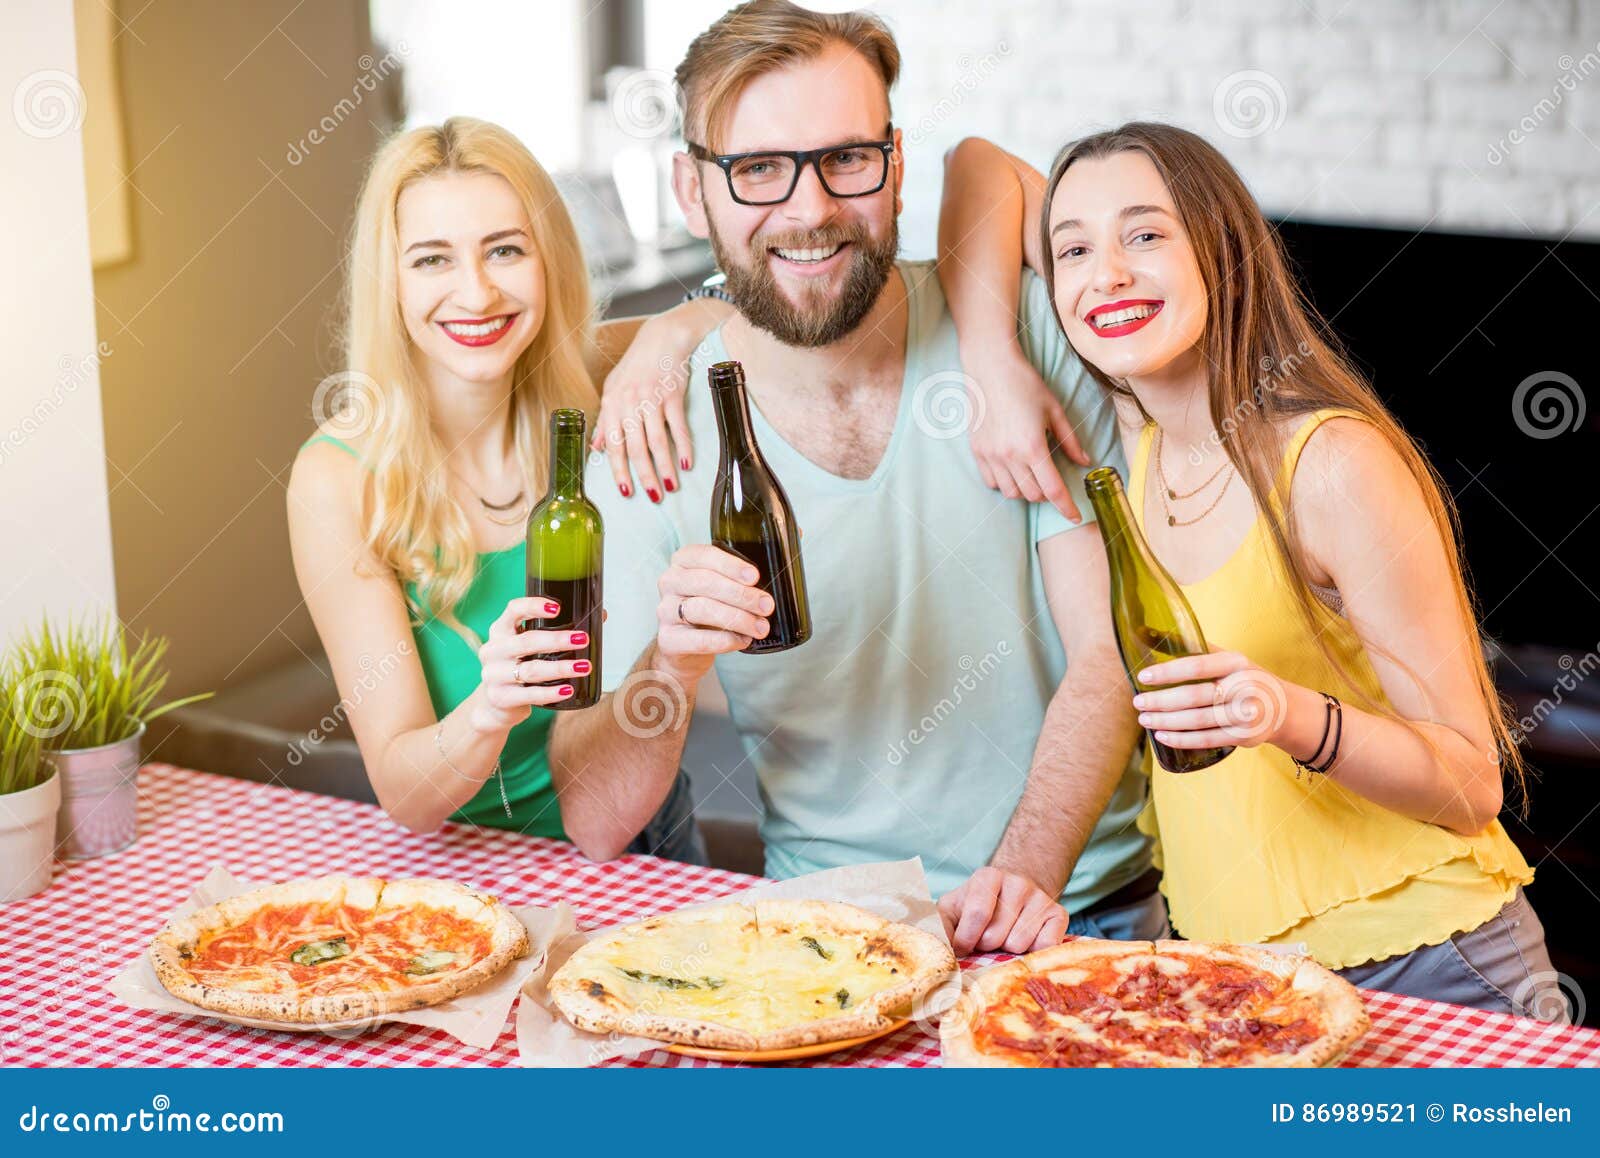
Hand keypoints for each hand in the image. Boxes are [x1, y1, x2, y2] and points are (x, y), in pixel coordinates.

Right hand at [471, 596, 590, 730]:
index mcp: (500, 630)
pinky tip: (568, 690)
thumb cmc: (518, 666)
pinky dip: (551, 693)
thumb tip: (599, 615)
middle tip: (583, 639)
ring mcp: (494, 675)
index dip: (533, 606)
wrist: (495, 705)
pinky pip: (530, 694)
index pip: (513, 610)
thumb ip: (555, 631)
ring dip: (560, 668)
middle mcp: (493, 650)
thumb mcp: (528, 647)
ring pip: (531, 670)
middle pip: (526, 642)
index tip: (557, 607)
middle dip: (557, 640)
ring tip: (584, 667)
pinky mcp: (501, 698)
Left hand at [593, 299, 730, 500]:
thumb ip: (606, 421)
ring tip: (670, 487)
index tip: (626, 491)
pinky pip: (678, 426)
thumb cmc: (636, 367)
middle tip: (652, 497)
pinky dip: (683, 447)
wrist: (661, 339)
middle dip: (644, 476)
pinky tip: (686, 464)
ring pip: (657, 441)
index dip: (619, 470)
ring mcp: (652, 399)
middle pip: (636, 448)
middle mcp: (630, 403)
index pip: (614, 445)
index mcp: (612, 404)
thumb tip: (597, 448)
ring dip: (664, 467)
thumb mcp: (614, 390)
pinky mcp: (673, 394)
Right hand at [653, 544, 773, 681]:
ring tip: (761, 627)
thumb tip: (795, 535)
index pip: (704, 555)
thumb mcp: (727, 583)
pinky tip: (742, 640)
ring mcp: (665, 610)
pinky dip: (724, 640)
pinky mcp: (668, 639)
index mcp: (684, 561)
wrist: (687, 649)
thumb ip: (752, 562)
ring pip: (701, 609)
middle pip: (704, 582)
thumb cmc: (712, 608)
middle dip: (740, 595)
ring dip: (737, 618)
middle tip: (766, 605)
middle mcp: (670, 581)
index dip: (730, 565)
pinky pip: (697, 638)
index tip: (754, 576)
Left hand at [938, 866, 1070, 956]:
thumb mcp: (952, 909)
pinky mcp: (1059, 914)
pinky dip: (1032, 954)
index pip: (977, 915)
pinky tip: (1026, 942)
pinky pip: (1044, 947)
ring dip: (1008, 950)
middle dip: (987, 946)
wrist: (1015, 896)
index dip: (966, 940)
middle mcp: (1017, 882)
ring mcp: (1041, 897)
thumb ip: (937, 924)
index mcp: (987, 877)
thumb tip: (934, 946)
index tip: (963, 947)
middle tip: (987, 939)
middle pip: (997, 935)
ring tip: (1005, 938)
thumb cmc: (976, 907)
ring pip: (1019, 944)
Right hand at [965, 346, 1089, 520]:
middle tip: (1052, 479)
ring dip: (1026, 490)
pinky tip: (1012, 469)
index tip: (1075, 517)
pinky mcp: (977, 451)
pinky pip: (992, 482)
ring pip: (1012, 492)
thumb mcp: (1054, 410)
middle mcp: (1010, 456)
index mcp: (1033, 446)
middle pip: (1032, 495)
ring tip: (1032, 474)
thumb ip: (1070, 440)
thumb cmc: (1025, 384)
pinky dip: (1005, 483)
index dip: (1066, 507)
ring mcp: (991, 455)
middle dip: (1047, 494)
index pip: (1053, 489)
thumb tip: (1085, 461)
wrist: (990, 367)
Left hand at [1133, 649, 1295, 751]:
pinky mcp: (1244, 737)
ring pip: (1198, 720)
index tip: (1143, 676)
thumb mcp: (1228, 658)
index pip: (1197, 666)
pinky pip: (1206, 740)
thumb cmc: (1244, 678)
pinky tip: (1162, 735)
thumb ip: (1194, 647)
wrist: (1283, 708)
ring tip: (1144, 718)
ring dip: (1166, 721)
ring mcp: (1245, 714)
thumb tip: (1147, 633)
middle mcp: (1244, 687)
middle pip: (1194, 696)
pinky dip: (1181, 739)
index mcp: (1237, 663)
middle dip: (1161, 701)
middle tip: (1138, 702)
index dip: (1168, 672)